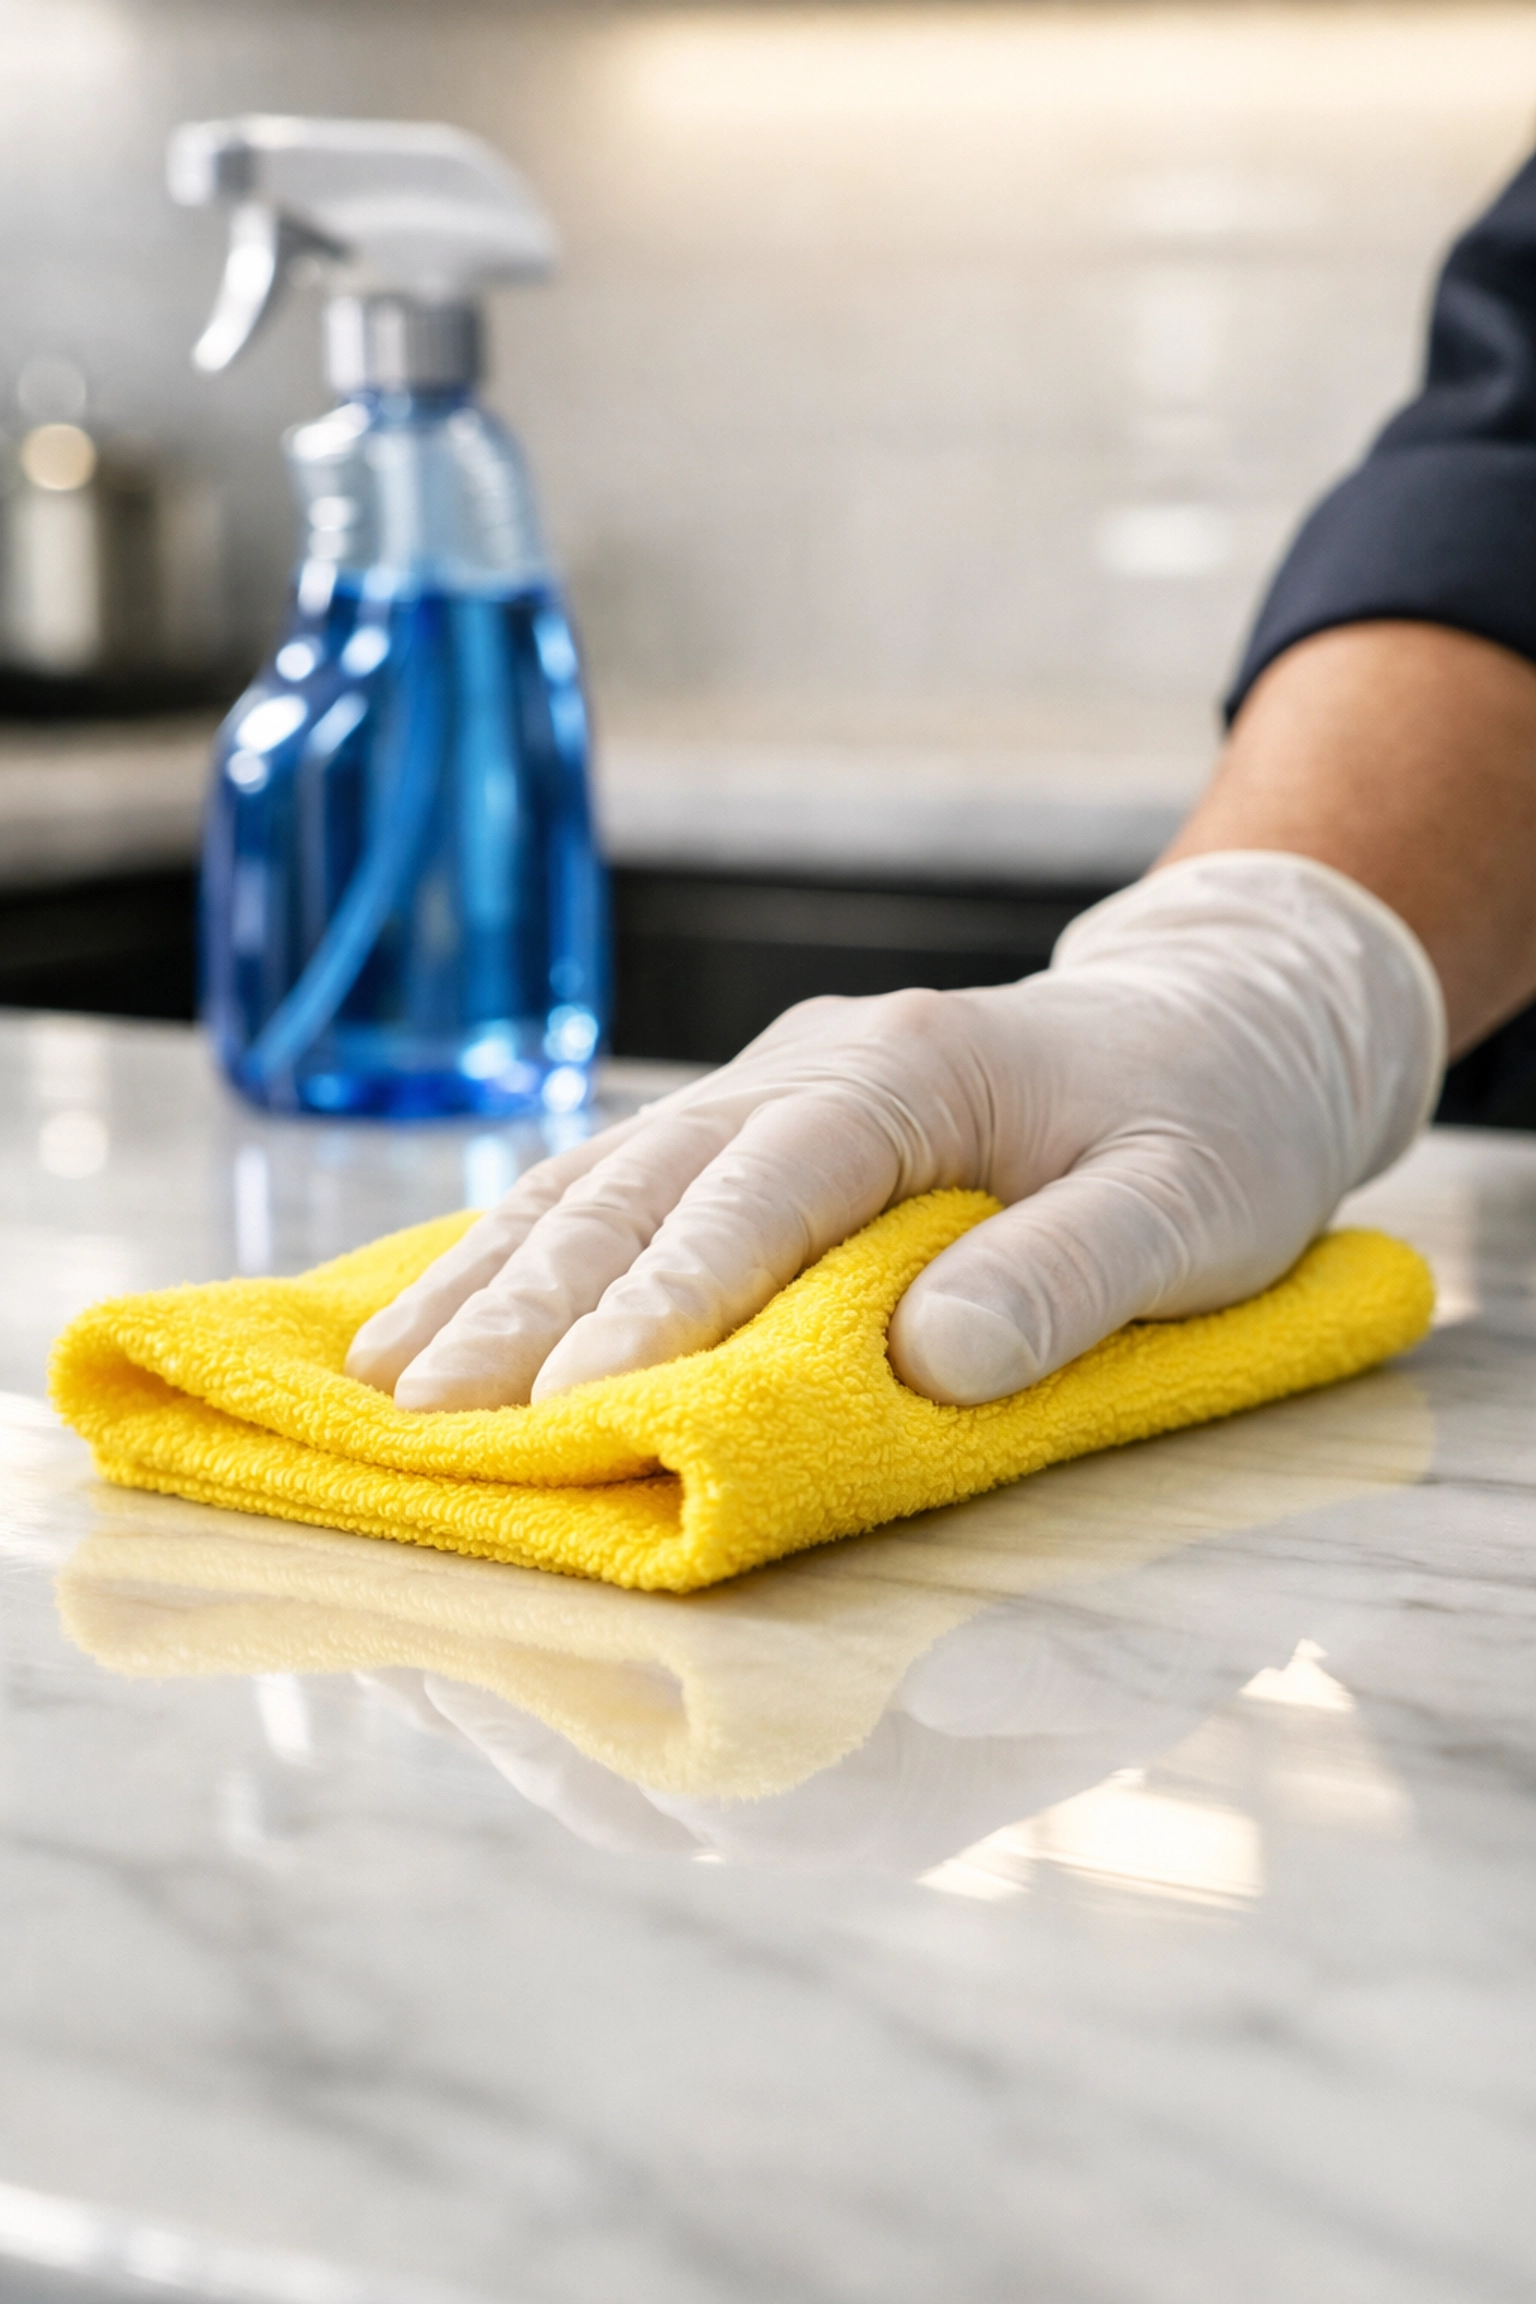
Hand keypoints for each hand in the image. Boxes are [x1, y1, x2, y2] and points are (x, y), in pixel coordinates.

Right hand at [345, 853, 1443, 1411]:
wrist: (1224, 1022)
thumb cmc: (1217, 1121)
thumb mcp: (1197, 1205)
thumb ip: (1072, 1274)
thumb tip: (929, 1363)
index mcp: (917, 1071)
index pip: (770, 1187)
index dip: (672, 1295)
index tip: (585, 1401)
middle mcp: (815, 1064)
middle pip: (646, 1181)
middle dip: (532, 1302)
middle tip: (432, 1416)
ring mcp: (772, 1084)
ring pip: (603, 1175)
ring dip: (495, 1277)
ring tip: (388, 1376)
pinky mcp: (756, 1121)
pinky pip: (618, 1179)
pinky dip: (525, 1248)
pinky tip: (448, 1306)